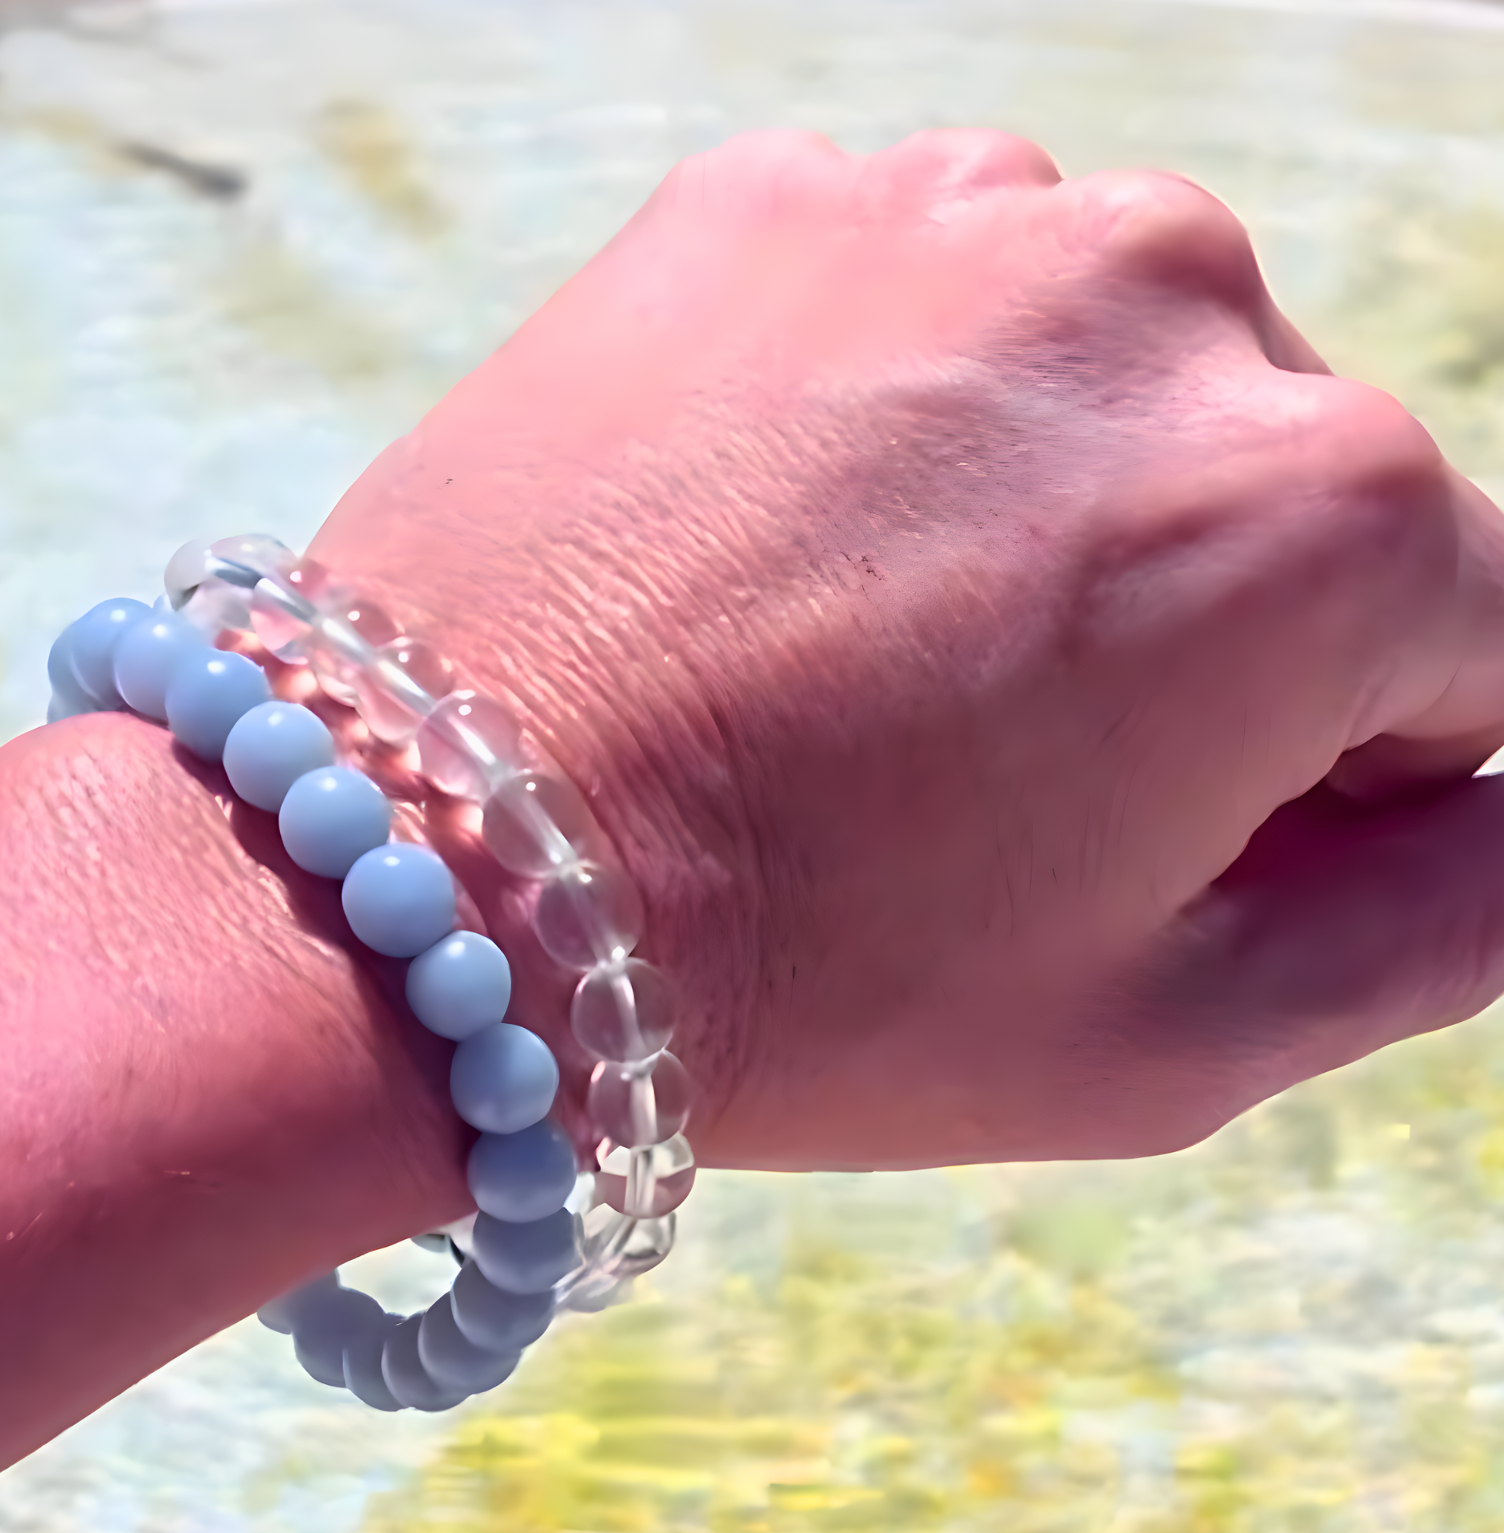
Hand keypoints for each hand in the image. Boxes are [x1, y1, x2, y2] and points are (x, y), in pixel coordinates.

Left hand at [312, 127, 1503, 1168]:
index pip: (1464, 647)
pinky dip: (869, 426)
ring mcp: (951, 212)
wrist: (430, 875)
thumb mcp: (1171, 1038)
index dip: (1325, 778)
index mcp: (1325, 519)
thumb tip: (1503, 809)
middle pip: (1278, 495)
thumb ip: (1444, 915)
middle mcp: (1173, 297)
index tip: (1140, 839)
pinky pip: (909, 314)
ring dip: (1022, 513)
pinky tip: (750, 562)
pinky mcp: (766, 199)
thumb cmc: (801, 990)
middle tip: (955, 780)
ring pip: (1092, 388)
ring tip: (837, 672)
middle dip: (1182, 637)